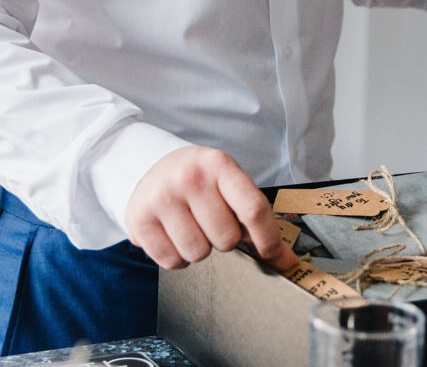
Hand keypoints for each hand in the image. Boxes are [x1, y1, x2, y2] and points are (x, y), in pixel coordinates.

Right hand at [124, 146, 298, 271]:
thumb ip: (256, 219)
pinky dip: (177, 258)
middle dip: (225, 240)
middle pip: (226, 238)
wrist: (150, 166)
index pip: (253, 209)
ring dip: (200, 249)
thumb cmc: (199, 181)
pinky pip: (171, 262)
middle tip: (213, 223)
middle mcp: (189, 177)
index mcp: (219, 164)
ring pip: (198, 253)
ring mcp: (161, 197)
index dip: (268, 239)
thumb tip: (287, 262)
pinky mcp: (139, 219)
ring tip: (192, 228)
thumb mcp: (228, 185)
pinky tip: (173, 236)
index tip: (273, 254)